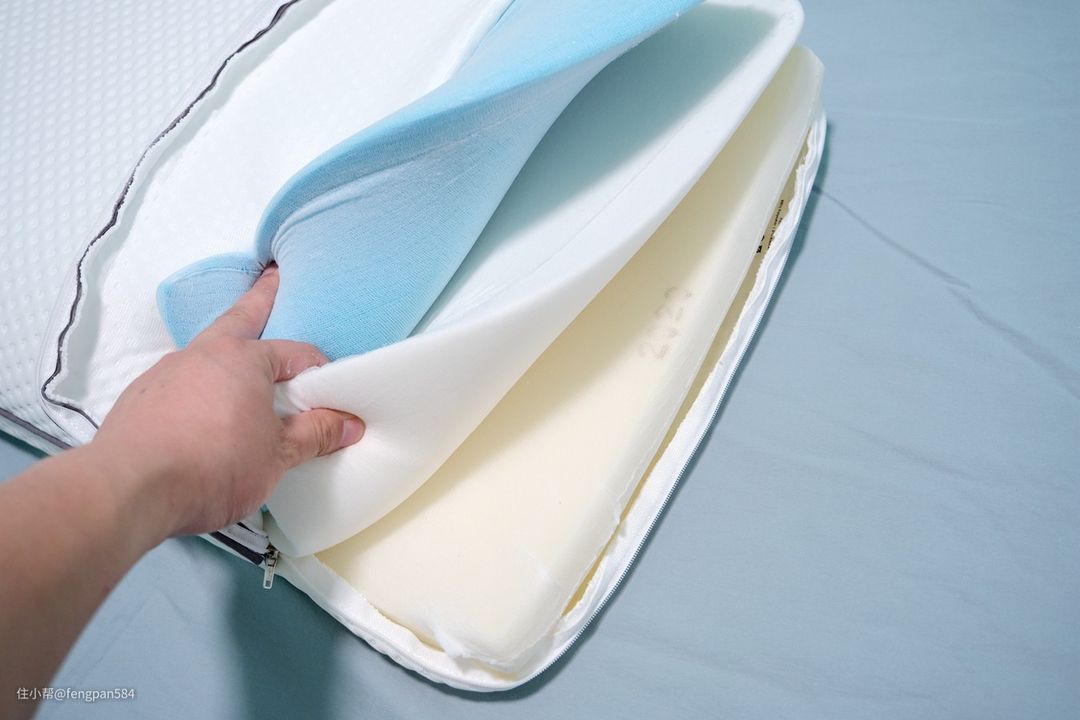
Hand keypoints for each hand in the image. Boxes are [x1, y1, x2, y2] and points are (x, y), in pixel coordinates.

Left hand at [91, 264, 363, 536]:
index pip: (296, 355)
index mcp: (243, 358)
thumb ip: (313, 434)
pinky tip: (203, 409)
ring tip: (240, 362)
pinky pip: (181, 381)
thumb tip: (347, 423)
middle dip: (262, 298)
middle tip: (273, 277)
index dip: (320, 373)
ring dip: (226, 350)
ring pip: (207, 351)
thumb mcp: (277, 456)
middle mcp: (203, 354)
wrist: (129, 490)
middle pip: (241, 318)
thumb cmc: (212, 466)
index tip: (334, 396)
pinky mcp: (141, 397)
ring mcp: (166, 372)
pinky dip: (198, 385)